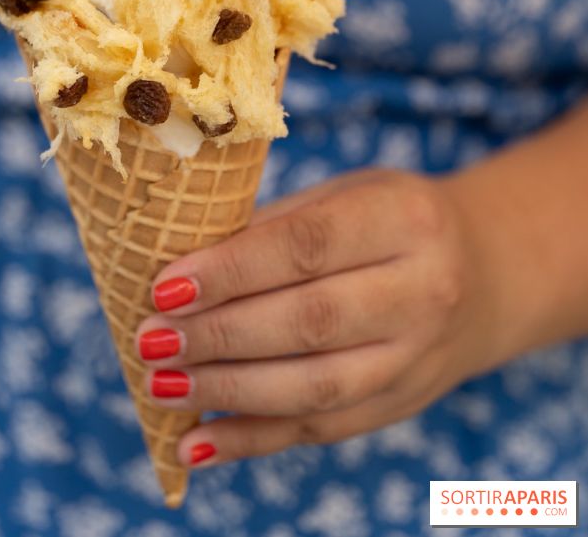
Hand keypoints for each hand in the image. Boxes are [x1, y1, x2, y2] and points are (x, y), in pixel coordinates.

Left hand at [134, 165, 510, 467]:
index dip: (231, 271)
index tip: (165, 286)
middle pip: (309, 322)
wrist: (485, 271)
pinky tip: (196, 442)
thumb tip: (180, 261)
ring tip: (161, 384)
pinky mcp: (401, 404)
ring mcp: (418, 357)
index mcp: (405, 218)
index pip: (307, 247)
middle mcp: (423, 291)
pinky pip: (322, 431)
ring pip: (314, 387)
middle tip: (151, 339)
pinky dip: (253, 441)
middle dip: (219, 336)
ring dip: (227, 391)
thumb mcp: (347, 193)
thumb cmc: (391, 218)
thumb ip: (276, 224)